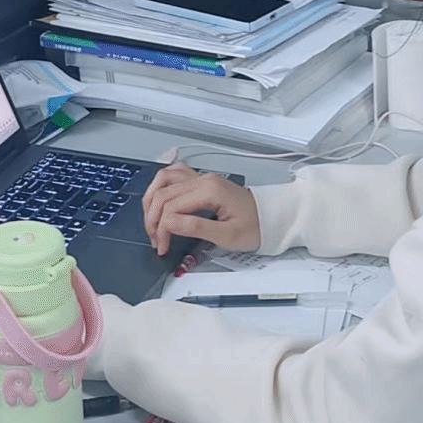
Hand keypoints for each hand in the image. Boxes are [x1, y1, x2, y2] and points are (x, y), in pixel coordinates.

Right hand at [142, 161, 260, 255]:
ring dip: (152, 200)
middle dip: (153, 219)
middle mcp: (204, 179)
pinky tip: (157, 199)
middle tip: (156, 241)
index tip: (163, 248)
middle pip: (163, 194)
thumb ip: (197, 228)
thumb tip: (169, 224)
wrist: (271, 218)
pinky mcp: (202, 181)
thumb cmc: (255, 227)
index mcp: (210, 190)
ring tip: (151, 222)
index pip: (171, 207)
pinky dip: (160, 186)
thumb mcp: (228, 236)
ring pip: (164, 179)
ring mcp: (202, 177)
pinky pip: (174, 174)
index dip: (161, 229)